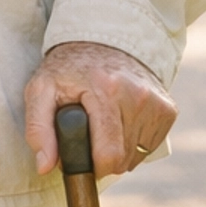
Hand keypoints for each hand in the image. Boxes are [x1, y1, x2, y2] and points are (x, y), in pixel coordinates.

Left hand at [24, 41, 176, 178]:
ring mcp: (157, 104)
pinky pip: (149, 146)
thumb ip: (37, 128)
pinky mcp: (168, 110)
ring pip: (136, 156)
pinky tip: (119, 122)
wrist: (104, 39)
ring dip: (118, 150)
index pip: (108, 155)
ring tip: (102, 126)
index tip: (78, 156)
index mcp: (106, 90)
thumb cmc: (68, 68)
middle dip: (101, 159)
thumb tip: (43, 167)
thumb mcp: (41, 90)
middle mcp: (138, 96)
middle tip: (87, 137)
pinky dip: (132, 143)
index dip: (90, 165)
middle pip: (122, 159)